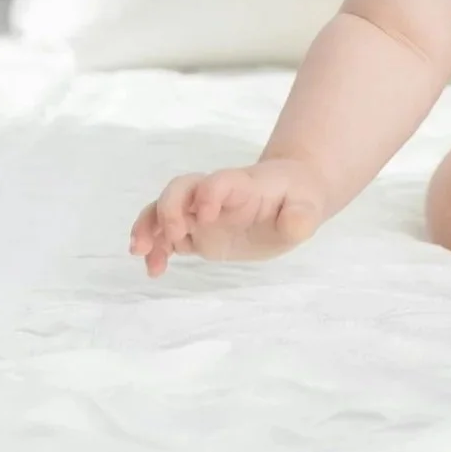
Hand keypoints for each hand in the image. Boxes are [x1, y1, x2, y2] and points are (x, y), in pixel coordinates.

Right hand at [129, 158, 323, 275]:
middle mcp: (215, 196)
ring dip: (148, 226)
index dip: (209, 193)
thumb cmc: (297, 199)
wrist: (289, 196)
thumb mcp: (309, 208)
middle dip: (169, 208)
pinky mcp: (195, 233)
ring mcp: (200, 214)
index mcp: (242, 186)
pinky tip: (154, 270)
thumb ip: (302, 217)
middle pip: (181, 188)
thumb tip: (295, 226)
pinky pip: (165, 236)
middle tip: (172, 236)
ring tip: (141, 253)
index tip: (206, 215)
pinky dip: (154, 250)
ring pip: (163, 209)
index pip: (219, 181)